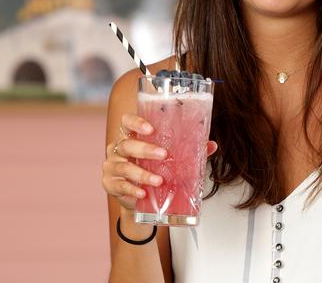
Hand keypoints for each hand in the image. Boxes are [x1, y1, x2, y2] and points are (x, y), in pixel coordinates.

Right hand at [102, 113, 217, 210]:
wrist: (141, 200)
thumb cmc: (154, 170)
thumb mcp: (170, 160)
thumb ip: (188, 151)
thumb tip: (211, 145)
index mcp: (131, 136)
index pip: (126, 121)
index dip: (136, 122)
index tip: (151, 129)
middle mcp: (118, 149)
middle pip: (127, 144)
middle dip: (145, 149)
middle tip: (164, 155)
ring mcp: (111, 167)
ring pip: (124, 167)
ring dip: (142, 174)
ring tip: (159, 180)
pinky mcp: (109, 184)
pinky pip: (120, 186)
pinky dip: (132, 189)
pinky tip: (143, 193)